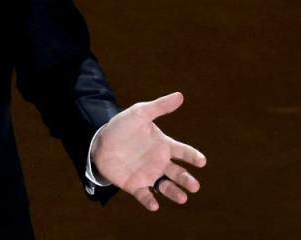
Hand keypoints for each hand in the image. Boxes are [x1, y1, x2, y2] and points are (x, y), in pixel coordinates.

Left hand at [91, 92, 206, 211]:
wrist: (100, 140)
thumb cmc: (122, 126)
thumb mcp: (140, 113)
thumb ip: (159, 107)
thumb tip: (180, 95)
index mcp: (163, 145)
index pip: (183, 152)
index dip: (193, 156)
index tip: (201, 161)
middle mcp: (159, 162)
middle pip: (178, 173)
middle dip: (187, 180)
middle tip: (194, 186)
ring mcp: (148, 175)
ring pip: (166, 187)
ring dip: (174, 193)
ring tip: (182, 197)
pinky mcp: (135, 185)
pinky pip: (145, 195)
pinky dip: (150, 201)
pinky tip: (154, 205)